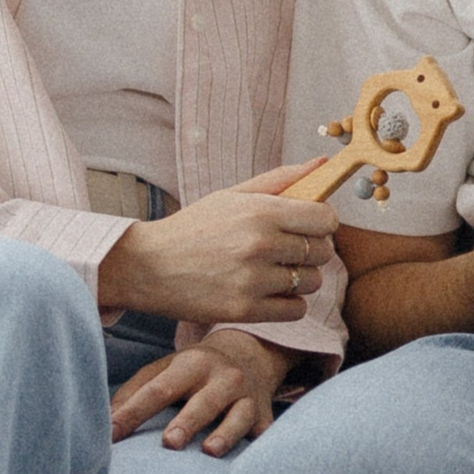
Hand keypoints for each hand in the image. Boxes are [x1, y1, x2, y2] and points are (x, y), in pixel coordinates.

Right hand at [93, 163, 336, 327]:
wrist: (148, 266)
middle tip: (289, 250)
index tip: (310, 227)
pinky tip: (268, 292)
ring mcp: (253, 280)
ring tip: (274, 271)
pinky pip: (296, 309)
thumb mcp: (232, 195)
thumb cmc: (193, 228)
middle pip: (322, 252)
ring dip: (300, 278)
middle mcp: (260, 245)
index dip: (323, 223)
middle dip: (312, 251)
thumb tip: (322, 164)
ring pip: (311, 282)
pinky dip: (288, 303)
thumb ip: (280, 180)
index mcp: (260, 212)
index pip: (325, 219)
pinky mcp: (245, 310)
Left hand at [110, 327, 290, 454]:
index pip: (158, 390)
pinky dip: (257, 447)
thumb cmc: (195, 371)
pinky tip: (249, 463)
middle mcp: (222, 378)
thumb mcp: (166, 369)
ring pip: (238, 417)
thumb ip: (136, 392)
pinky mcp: (265, 416)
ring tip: (209, 451)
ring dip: (224, 434)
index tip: (111, 435)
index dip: (133, 413)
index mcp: (191, 365)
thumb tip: (104, 422)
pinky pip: (264, 432)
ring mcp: (247, 397)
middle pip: (203, 402)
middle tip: (169, 443)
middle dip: (187, 422)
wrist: (251, 355)